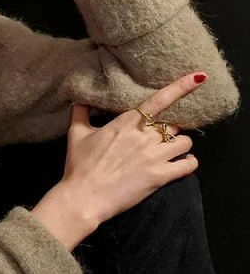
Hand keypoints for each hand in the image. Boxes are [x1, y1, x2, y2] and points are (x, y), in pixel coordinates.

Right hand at [60, 72, 205, 226]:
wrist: (84, 196)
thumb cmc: (79, 165)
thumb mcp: (76, 135)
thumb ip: (80, 113)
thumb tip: (79, 99)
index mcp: (125, 122)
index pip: (159, 100)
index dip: (181, 87)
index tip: (198, 77)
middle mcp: (144, 136)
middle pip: (173, 124)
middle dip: (170, 129)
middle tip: (159, 138)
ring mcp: (154, 156)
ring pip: (185, 142)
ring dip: (181, 145)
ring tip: (171, 150)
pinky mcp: (160, 176)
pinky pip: (189, 165)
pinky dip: (189, 163)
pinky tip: (181, 164)